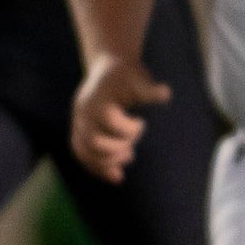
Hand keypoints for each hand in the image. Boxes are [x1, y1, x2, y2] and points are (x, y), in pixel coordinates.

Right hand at [71, 55, 170, 183]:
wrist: (108, 69)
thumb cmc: (127, 75)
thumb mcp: (139, 79)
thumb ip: (149, 90)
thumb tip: (166, 94)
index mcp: (98, 99)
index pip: (109, 120)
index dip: (129, 128)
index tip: (142, 122)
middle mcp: (83, 112)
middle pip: (94, 141)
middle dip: (117, 148)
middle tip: (133, 145)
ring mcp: (78, 122)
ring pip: (84, 151)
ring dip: (107, 162)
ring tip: (129, 157)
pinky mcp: (78, 131)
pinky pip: (81, 153)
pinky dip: (97, 167)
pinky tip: (116, 176)